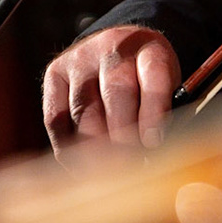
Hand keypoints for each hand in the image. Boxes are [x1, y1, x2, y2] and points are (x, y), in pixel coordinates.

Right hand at [42, 25, 179, 159]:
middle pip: (116, 92)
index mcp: (150, 48)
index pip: (154, 75)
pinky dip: (67, 148)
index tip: (153, 142)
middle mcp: (113, 48)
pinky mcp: (55, 73)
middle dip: (122, 136)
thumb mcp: (166, 82)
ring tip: (105, 175)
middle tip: (128, 167)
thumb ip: (163, 110)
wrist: (114, 48)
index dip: (153, 110)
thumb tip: (152, 152)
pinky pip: (56, 118)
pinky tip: (81, 168)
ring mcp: (81, 58)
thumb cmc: (146, 77)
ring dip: (94, 147)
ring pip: (83, 109)